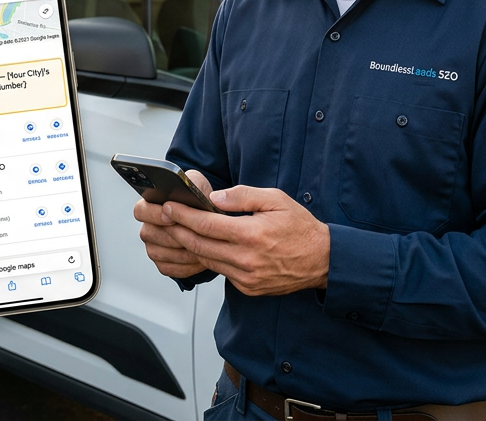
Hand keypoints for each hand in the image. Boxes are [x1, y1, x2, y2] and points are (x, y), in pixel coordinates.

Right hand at [132, 170, 213, 279]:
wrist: (208, 220)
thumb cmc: (198, 200)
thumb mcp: (197, 184)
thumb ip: (192, 183)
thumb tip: (193, 191)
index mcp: (150, 206)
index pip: (140, 210)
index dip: (154, 214)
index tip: (171, 216)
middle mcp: (148, 227)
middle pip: (150, 234)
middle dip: (173, 234)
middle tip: (192, 233)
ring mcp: (154, 247)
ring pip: (161, 253)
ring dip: (182, 250)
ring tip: (202, 245)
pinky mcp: (163, 264)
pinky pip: (170, 268)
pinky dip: (186, 265)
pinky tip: (201, 258)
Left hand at [162, 184, 329, 295]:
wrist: (322, 260)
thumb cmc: (300, 227)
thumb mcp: (275, 200)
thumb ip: (242, 196)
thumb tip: (213, 198)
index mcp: (252, 234)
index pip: (206, 225)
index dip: (183, 215)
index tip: (169, 206)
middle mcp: (246, 259)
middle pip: (199, 245)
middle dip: (177, 230)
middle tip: (164, 218)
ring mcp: (247, 277)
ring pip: (207, 260)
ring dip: (188, 246)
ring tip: (176, 231)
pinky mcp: (248, 288)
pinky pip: (221, 272)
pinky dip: (209, 259)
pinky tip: (202, 247)